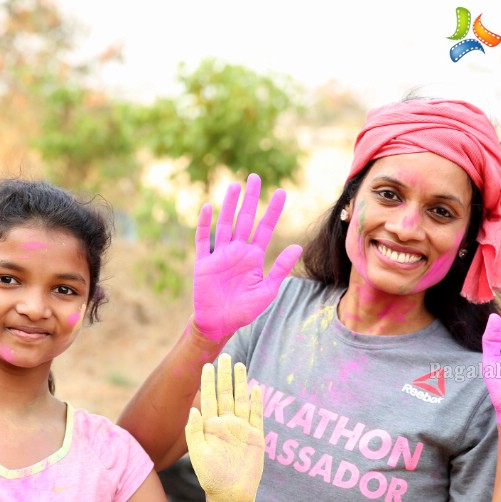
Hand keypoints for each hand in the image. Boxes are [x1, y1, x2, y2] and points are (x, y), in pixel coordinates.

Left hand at [185, 354, 264, 501]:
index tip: (206, 364)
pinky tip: (256, 388)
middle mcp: (226, 424)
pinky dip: (257, 402)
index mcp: (210, 426)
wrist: (231, 494)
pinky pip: (256, 415)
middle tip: (224, 355)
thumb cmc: (211, 478)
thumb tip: (193, 410)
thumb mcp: (198, 455)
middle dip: (224, 375)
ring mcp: (241, 429)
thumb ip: (194, 433)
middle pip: (225, 394)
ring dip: (240, 383)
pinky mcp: (255, 436)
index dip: (207, 382)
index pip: (208, 398)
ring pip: (241, 400)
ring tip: (239, 365)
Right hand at [192, 173, 301, 342]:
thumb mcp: (267, 290)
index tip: (281, 192)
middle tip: (254, 177)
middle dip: (250, 199)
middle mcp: (237, 251)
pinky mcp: (204, 262)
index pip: (265, 228)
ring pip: (225, 224)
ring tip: (235, 186)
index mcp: (254, 257)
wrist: (220, 324)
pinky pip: (203, 240)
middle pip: (245, 219)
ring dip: (229, 206)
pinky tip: (207, 208)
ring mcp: (220, 255)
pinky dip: (204, 224)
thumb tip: (298, 247)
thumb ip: (280, 268)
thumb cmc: (245, 310)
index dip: (273, 210)